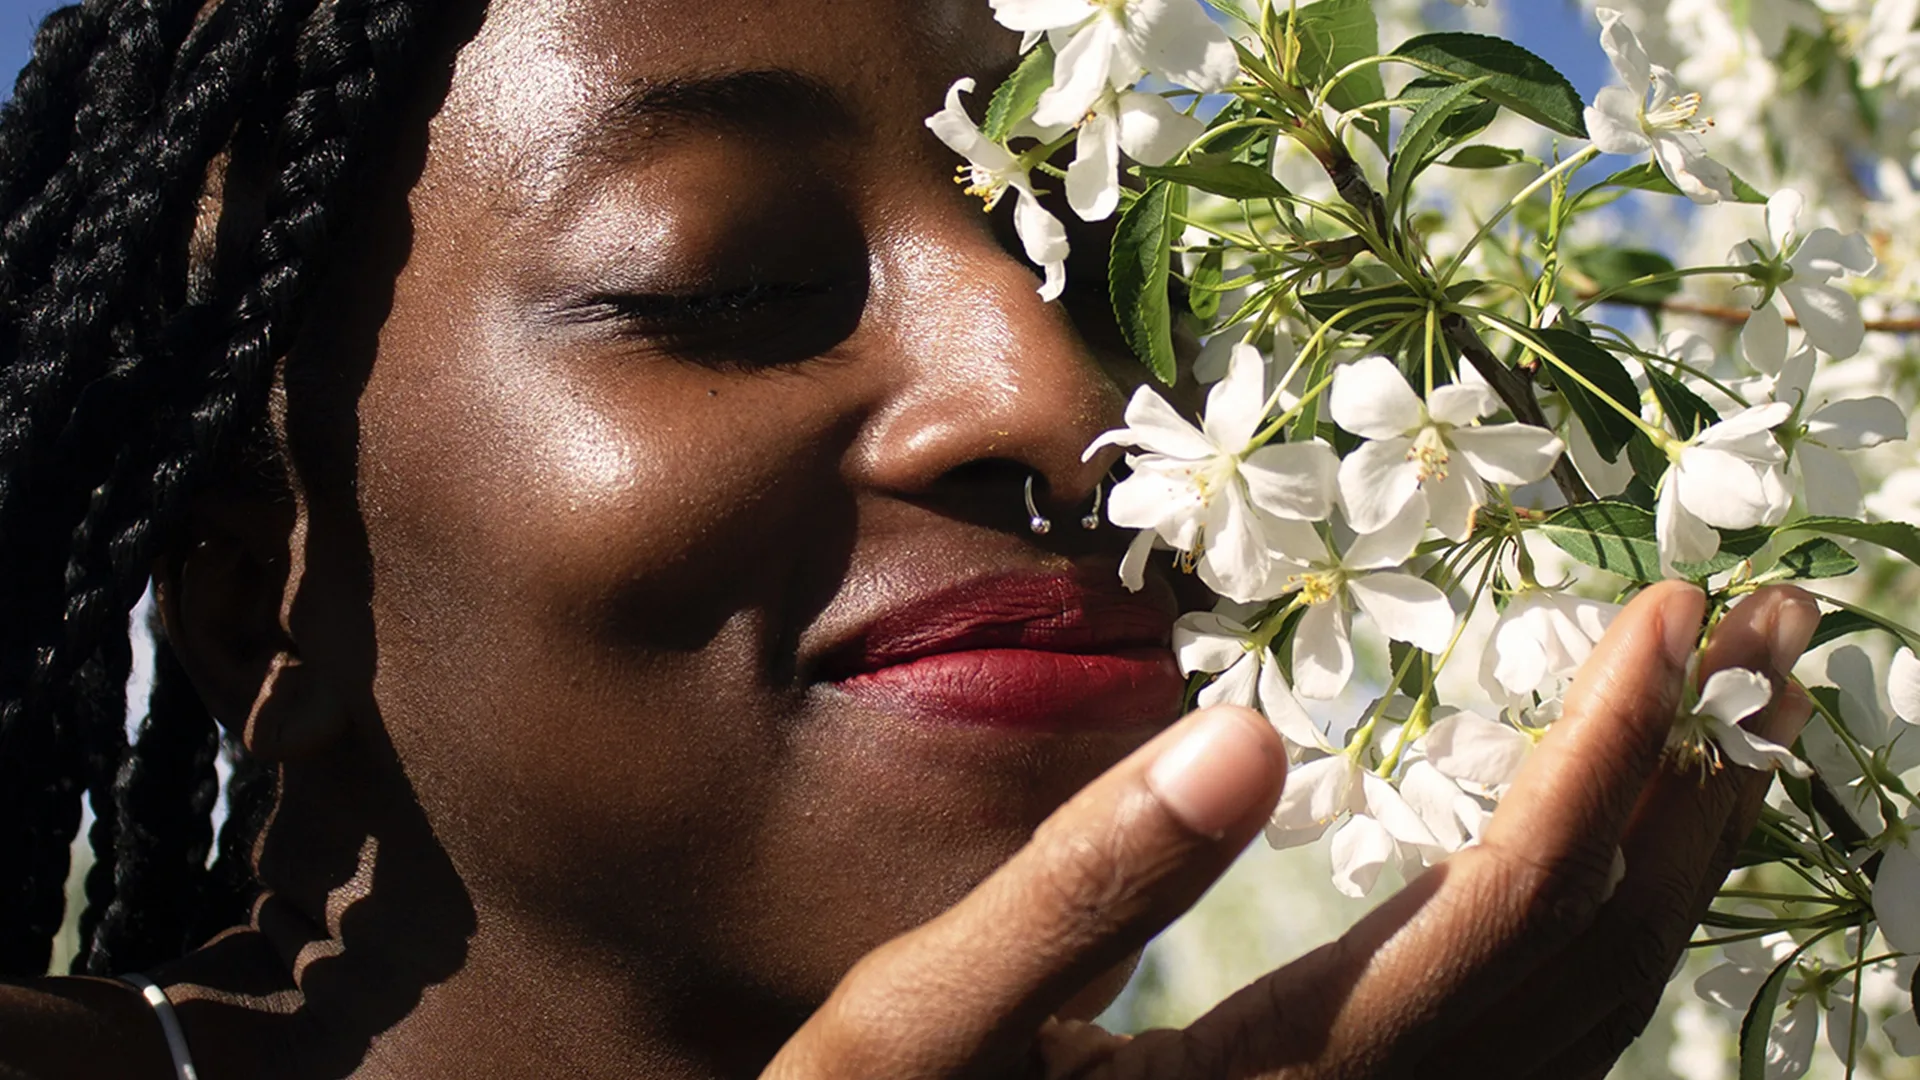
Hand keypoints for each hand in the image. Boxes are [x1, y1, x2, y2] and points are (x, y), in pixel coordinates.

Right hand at [762, 582, 1819, 1079]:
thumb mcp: (926, 1022)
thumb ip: (1082, 887)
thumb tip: (1249, 736)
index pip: (1497, 904)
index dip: (1600, 754)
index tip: (1669, 616)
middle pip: (1595, 959)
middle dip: (1698, 784)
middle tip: (1780, 633)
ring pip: (1594, 1013)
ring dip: (1680, 856)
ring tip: (1735, 719)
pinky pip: (1541, 1039)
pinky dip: (1612, 927)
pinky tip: (1615, 851)